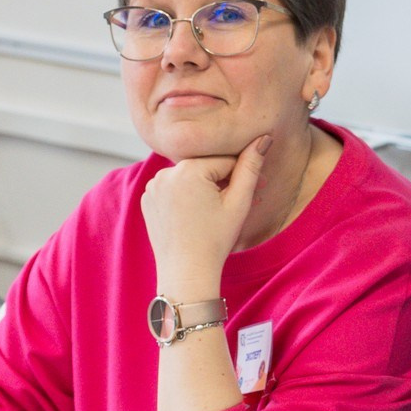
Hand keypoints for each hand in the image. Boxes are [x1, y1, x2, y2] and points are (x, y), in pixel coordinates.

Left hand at [141, 135, 268, 293]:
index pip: (224, 160)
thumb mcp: (238, 202)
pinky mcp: (147, 199)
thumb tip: (263, 138)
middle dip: (223, 181)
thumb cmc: (215, 241)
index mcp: (188, 169)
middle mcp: (165, 173)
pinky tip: (194, 215)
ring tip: (215, 210)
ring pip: (188, 177)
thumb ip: (250, 167)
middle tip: (238, 202)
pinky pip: (172, 189)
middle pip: (204, 167)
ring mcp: (152, 187)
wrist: (187, 273)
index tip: (257, 189)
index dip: (243, 174)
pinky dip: (184, 196)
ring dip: (203, 187)